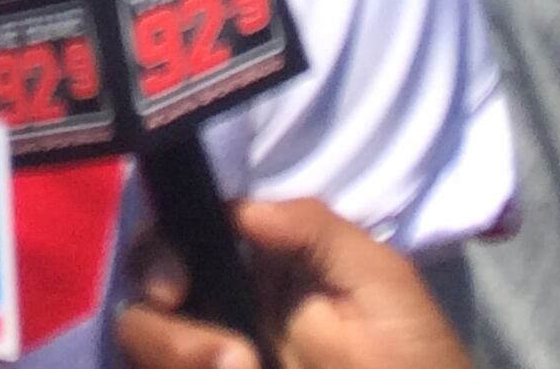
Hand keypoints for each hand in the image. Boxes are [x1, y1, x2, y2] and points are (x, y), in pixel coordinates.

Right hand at [117, 199, 465, 368]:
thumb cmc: (415, 354)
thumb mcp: (380, 279)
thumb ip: (314, 230)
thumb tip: (239, 207)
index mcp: (259, 268)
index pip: (183, 237)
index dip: (163, 247)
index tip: (176, 281)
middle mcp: (228, 309)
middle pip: (147, 293)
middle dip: (160, 318)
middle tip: (220, 352)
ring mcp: (217, 354)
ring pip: (144, 339)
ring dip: (176, 351)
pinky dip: (180, 367)